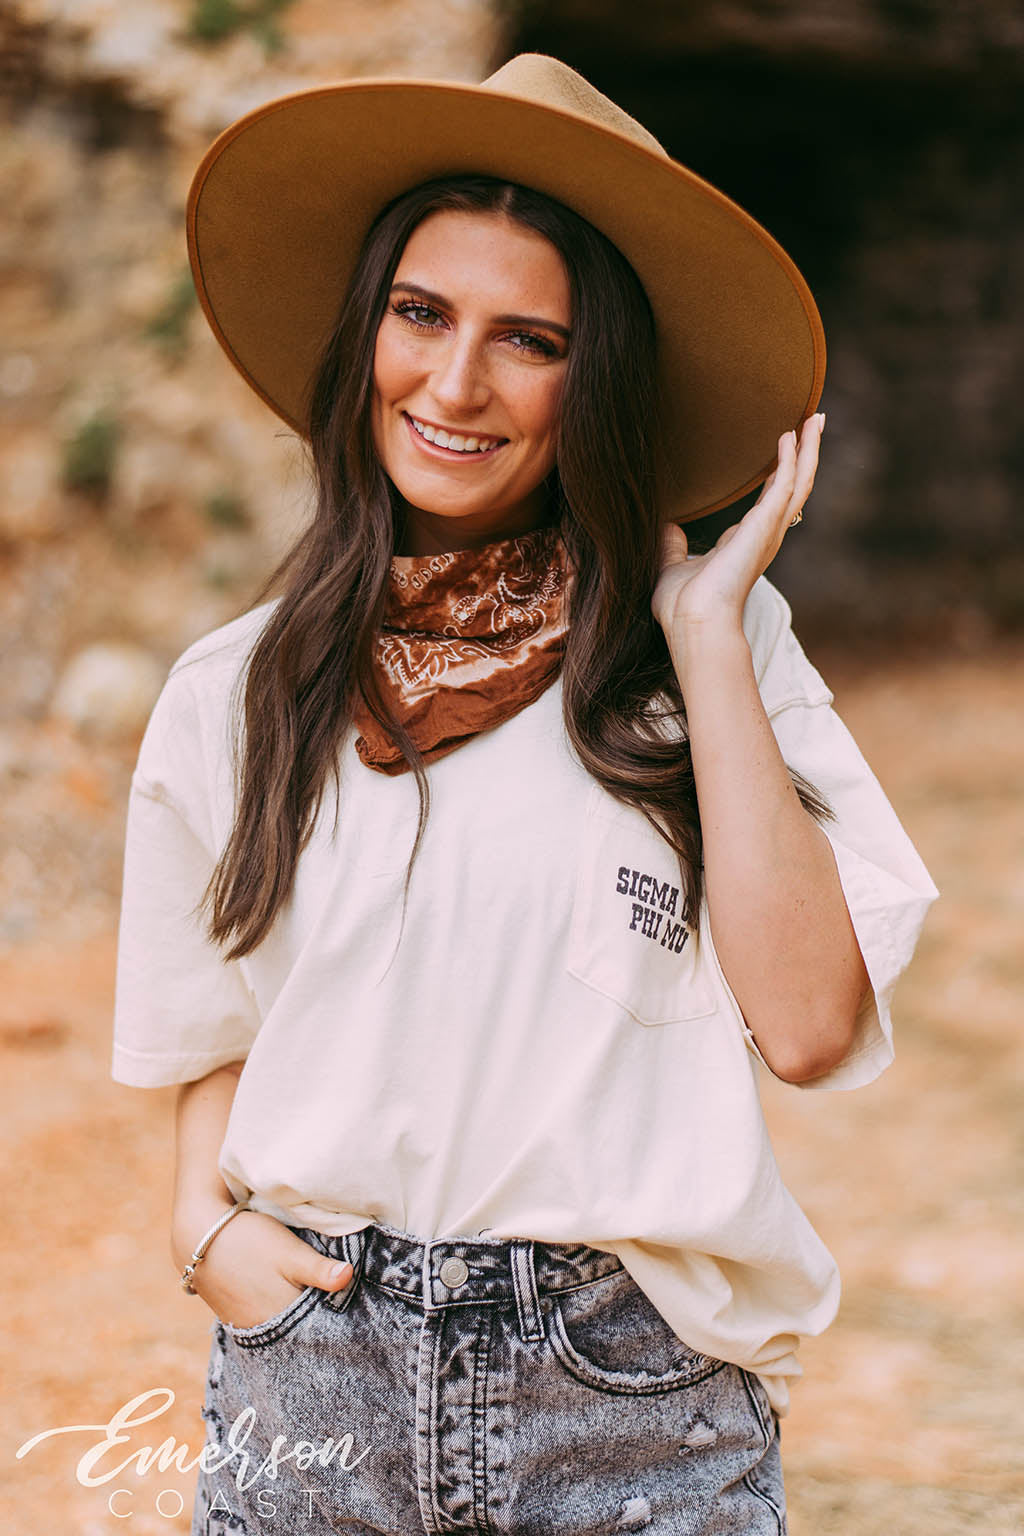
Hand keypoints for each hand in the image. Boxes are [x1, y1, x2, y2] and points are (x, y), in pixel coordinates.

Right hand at [175, 1206, 352, 1328]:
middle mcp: (264, 1328)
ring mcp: (247, 1324)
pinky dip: (279, 1313)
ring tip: (311, 1296)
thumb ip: (319, 1269)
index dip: (336, 1315)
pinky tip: (284, 1296)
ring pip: (283, 1325)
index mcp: (282, 1316)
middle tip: (334, 1299)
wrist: (197, 1236)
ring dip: (297, 1314)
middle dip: (318, 1317)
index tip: (350, 1306)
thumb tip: (348, 1277)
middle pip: (301, 1328)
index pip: (319, 1327)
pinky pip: (266, 1322)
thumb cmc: (248, 1239)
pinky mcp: (235, 1316)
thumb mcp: (289, 1250)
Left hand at [652, 414, 824, 635]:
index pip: (769, 503)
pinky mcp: (766, 527)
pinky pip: (786, 486)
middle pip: (794, 486)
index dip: (778, 475)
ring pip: (799, 482)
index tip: (784, 449)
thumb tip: (665, 526)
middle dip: (805, 454)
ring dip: (809, 449)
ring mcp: (768, 532)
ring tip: (816, 418)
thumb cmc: (682, 607)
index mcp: (743, 544)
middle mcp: (763, 536)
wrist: (693, 623)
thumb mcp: (670, 567)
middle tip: (814, 422)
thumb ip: (671, 546)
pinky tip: (790, 435)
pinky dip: (791, 459)